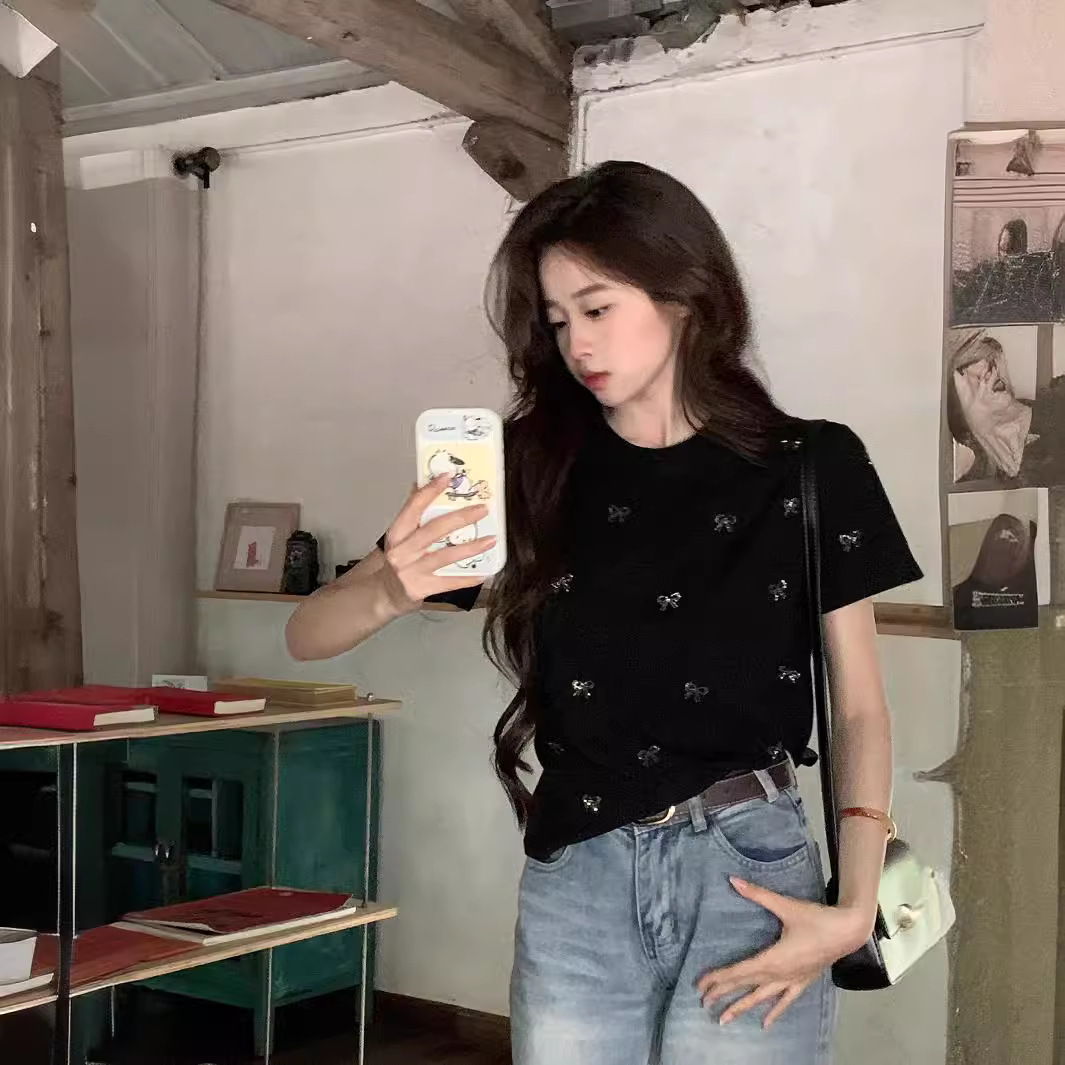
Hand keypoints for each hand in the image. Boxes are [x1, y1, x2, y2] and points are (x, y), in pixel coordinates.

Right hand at [383, 474, 495, 602]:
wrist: (384, 594)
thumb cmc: (397, 561)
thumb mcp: (399, 536)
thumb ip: (411, 513)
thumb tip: (421, 484)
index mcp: (397, 533)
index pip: (413, 507)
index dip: (430, 491)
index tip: (447, 477)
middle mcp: (403, 551)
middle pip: (434, 530)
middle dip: (461, 518)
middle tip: (482, 509)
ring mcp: (412, 571)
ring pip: (445, 556)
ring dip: (471, 547)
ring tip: (491, 540)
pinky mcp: (421, 588)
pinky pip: (449, 582)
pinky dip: (467, 578)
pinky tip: (483, 573)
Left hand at [695, 876, 870, 1029]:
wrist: (848, 931)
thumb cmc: (816, 918)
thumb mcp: (785, 905)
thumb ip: (757, 894)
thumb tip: (733, 879)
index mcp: (773, 959)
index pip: (739, 971)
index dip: (719, 978)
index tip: (701, 985)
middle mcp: (780, 974)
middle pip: (746, 986)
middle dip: (724, 994)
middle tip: (703, 1002)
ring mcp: (792, 981)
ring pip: (762, 998)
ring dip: (742, 1007)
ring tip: (724, 1020)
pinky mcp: (802, 982)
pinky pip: (785, 1001)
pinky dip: (774, 1012)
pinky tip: (765, 1024)